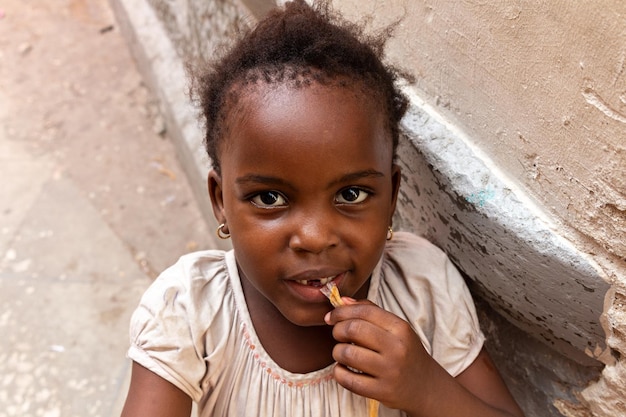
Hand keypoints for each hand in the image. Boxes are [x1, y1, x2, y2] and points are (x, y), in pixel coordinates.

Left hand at [325, 299, 524, 416]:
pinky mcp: (381, 391)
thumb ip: (371, 312)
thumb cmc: (405, 352)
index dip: (342, 311)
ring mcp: (389, 371)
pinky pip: (347, 379)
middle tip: (338, 334)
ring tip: (342, 352)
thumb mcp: (396, 329)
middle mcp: (397, 348)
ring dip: (337, 351)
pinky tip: (343, 369)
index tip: (331, 316)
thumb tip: (343, 301)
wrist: (426, 387)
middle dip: (338, 330)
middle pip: (353, 329)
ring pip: (347, 354)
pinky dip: (338, 372)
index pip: (365, 311)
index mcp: (401, 328)